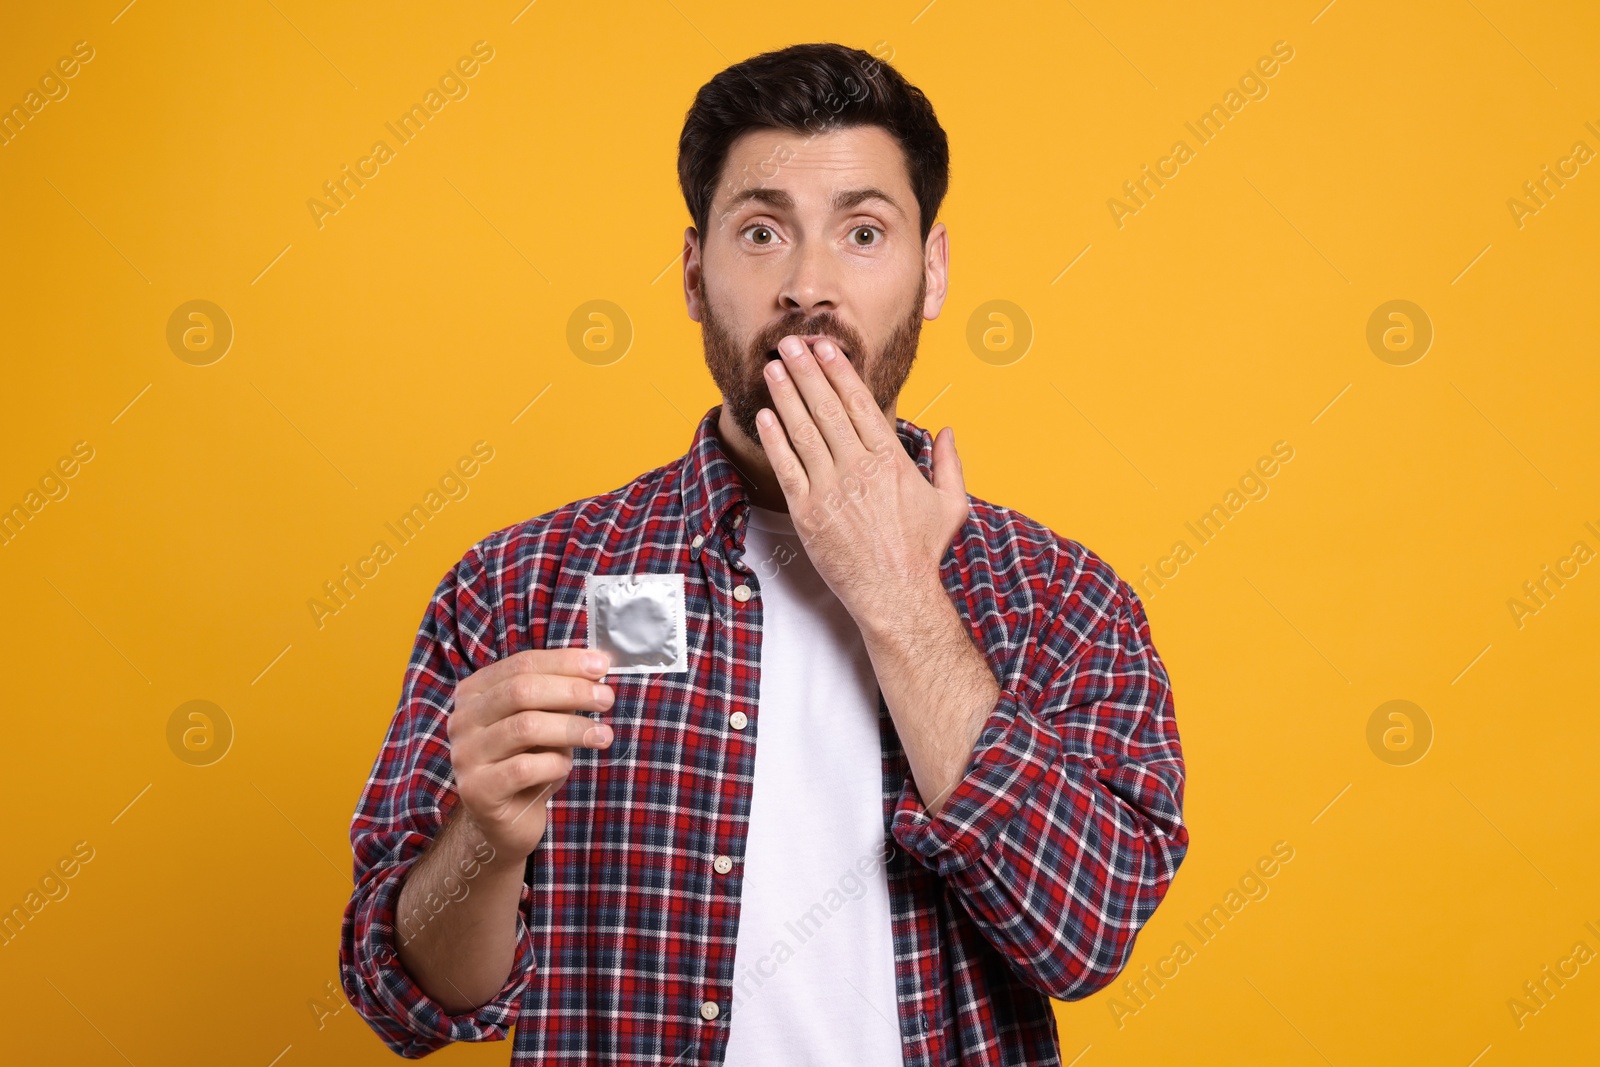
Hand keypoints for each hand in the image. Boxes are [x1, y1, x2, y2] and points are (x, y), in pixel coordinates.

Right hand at [446, 648, 614, 856]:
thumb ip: (560, 694)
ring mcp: (466, 755)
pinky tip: (565, 766)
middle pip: (522, 691)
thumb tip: (597, 665)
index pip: (522, 664)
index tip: (602, 665)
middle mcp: (463, 720)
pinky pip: (524, 768)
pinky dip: (554, 763)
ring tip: (603, 735)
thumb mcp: (546, 721)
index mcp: (475, 692)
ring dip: (572, 728)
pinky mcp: (477, 790)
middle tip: (607, 698)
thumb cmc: (529, 762)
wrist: (507, 820)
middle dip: (571, 691)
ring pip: (525, 727)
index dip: (564, 662)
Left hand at [755, 333, 968, 633]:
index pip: (859, 404)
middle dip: (807, 370)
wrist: (895, 594)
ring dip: (786, 395)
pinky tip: (766, 415)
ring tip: (773, 367)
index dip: (839, 371)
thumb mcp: (950, 504)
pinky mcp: (808, 512)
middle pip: (826, 408)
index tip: (826, 347)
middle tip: (791, 342)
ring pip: (803, 431)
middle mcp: (858, 468)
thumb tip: (948, 431)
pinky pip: (787, 467)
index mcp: (890, 460)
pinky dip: (775, 439)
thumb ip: (949, 464)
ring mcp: (831, 489)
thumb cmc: (922, 552)